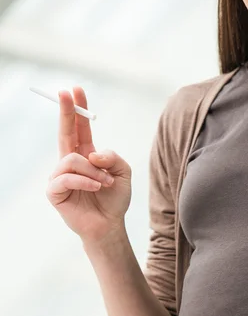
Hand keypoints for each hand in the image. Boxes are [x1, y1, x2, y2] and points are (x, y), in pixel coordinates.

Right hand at [46, 86, 131, 243]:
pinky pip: (66, 177)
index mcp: (86, 155)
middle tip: (65, 93)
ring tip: (105, 183)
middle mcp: (71, 162)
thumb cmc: (115, 200)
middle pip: (65, 132)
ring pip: (72, 159)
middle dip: (66, 112)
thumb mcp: (124, 173)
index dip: (78, 109)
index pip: (80, 128)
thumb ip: (113, 157)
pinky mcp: (55, 191)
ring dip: (93, 171)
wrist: (109, 226)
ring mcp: (60, 176)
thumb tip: (92, 153)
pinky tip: (95, 188)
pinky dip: (84, 182)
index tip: (76, 89)